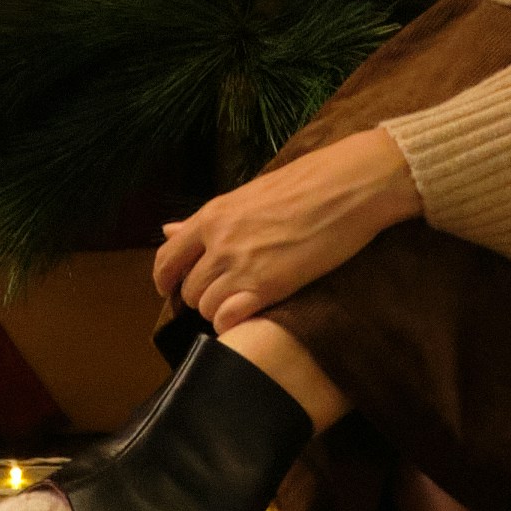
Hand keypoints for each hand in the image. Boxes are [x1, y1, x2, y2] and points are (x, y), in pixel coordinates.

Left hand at [152, 130, 417, 332]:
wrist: (344, 186)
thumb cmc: (301, 186)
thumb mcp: (245, 197)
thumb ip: (204, 221)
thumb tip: (166, 229)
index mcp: (212, 216)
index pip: (166, 258)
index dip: (165, 280)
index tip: (173, 290)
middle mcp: (219, 242)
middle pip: (188, 290)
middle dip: (202, 297)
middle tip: (226, 293)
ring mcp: (241, 264)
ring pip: (206, 307)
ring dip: (220, 311)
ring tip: (244, 302)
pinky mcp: (268, 285)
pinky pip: (228, 319)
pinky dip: (233, 324)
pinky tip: (251, 314)